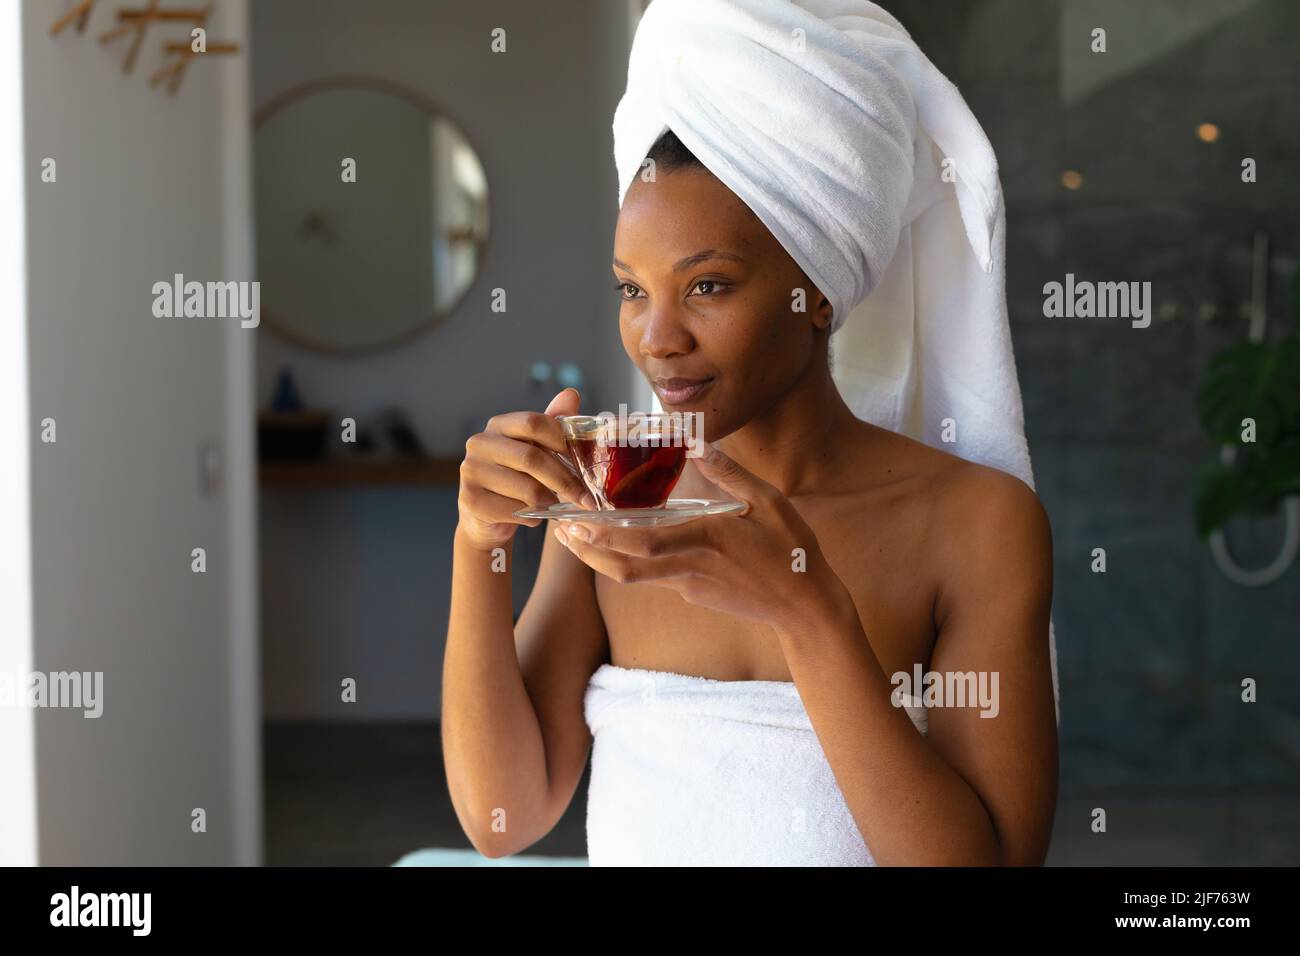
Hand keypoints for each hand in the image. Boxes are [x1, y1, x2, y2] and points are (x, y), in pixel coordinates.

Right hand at [457, 388, 594, 551]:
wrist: (485, 517)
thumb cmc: (516, 477)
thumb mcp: (535, 448)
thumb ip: (552, 423)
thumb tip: (571, 394)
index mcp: (498, 425)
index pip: (534, 423)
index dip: (561, 440)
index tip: (583, 460)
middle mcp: (479, 443)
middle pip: (532, 458)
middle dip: (565, 480)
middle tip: (587, 498)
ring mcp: (471, 471)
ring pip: (527, 488)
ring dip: (549, 501)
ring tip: (555, 504)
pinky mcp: (471, 500)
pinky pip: (515, 510)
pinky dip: (532, 517)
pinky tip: (532, 516)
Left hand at [553, 441, 851, 628]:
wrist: (805, 607)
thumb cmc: (791, 549)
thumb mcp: (768, 501)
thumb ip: (728, 473)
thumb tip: (696, 442)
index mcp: (707, 538)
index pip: (645, 542)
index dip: (606, 536)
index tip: (577, 522)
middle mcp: (691, 566)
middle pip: (625, 566)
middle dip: (588, 550)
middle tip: (560, 529)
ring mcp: (689, 585)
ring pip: (632, 576)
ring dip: (600, 558)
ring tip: (575, 536)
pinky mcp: (692, 594)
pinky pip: (652, 577)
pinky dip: (627, 561)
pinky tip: (616, 543)